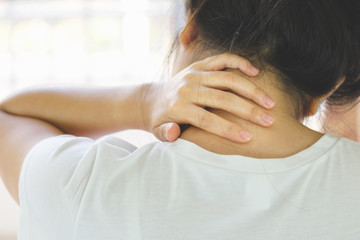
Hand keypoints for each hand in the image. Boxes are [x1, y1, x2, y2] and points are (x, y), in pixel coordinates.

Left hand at [147, 53, 274, 142]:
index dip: (228, 129)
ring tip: (270, 103)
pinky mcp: (200, 65)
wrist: (151, 98)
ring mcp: (194, 74)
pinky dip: (240, 63)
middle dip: (247, 111)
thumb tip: (175, 133)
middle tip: (269, 121)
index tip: (248, 138)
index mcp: (179, 107)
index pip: (207, 120)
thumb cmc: (159, 119)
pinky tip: (256, 73)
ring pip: (228, 79)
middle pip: (222, 99)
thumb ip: (166, 134)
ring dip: (251, 90)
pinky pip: (222, 59)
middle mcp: (188, 88)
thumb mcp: (157, 131)